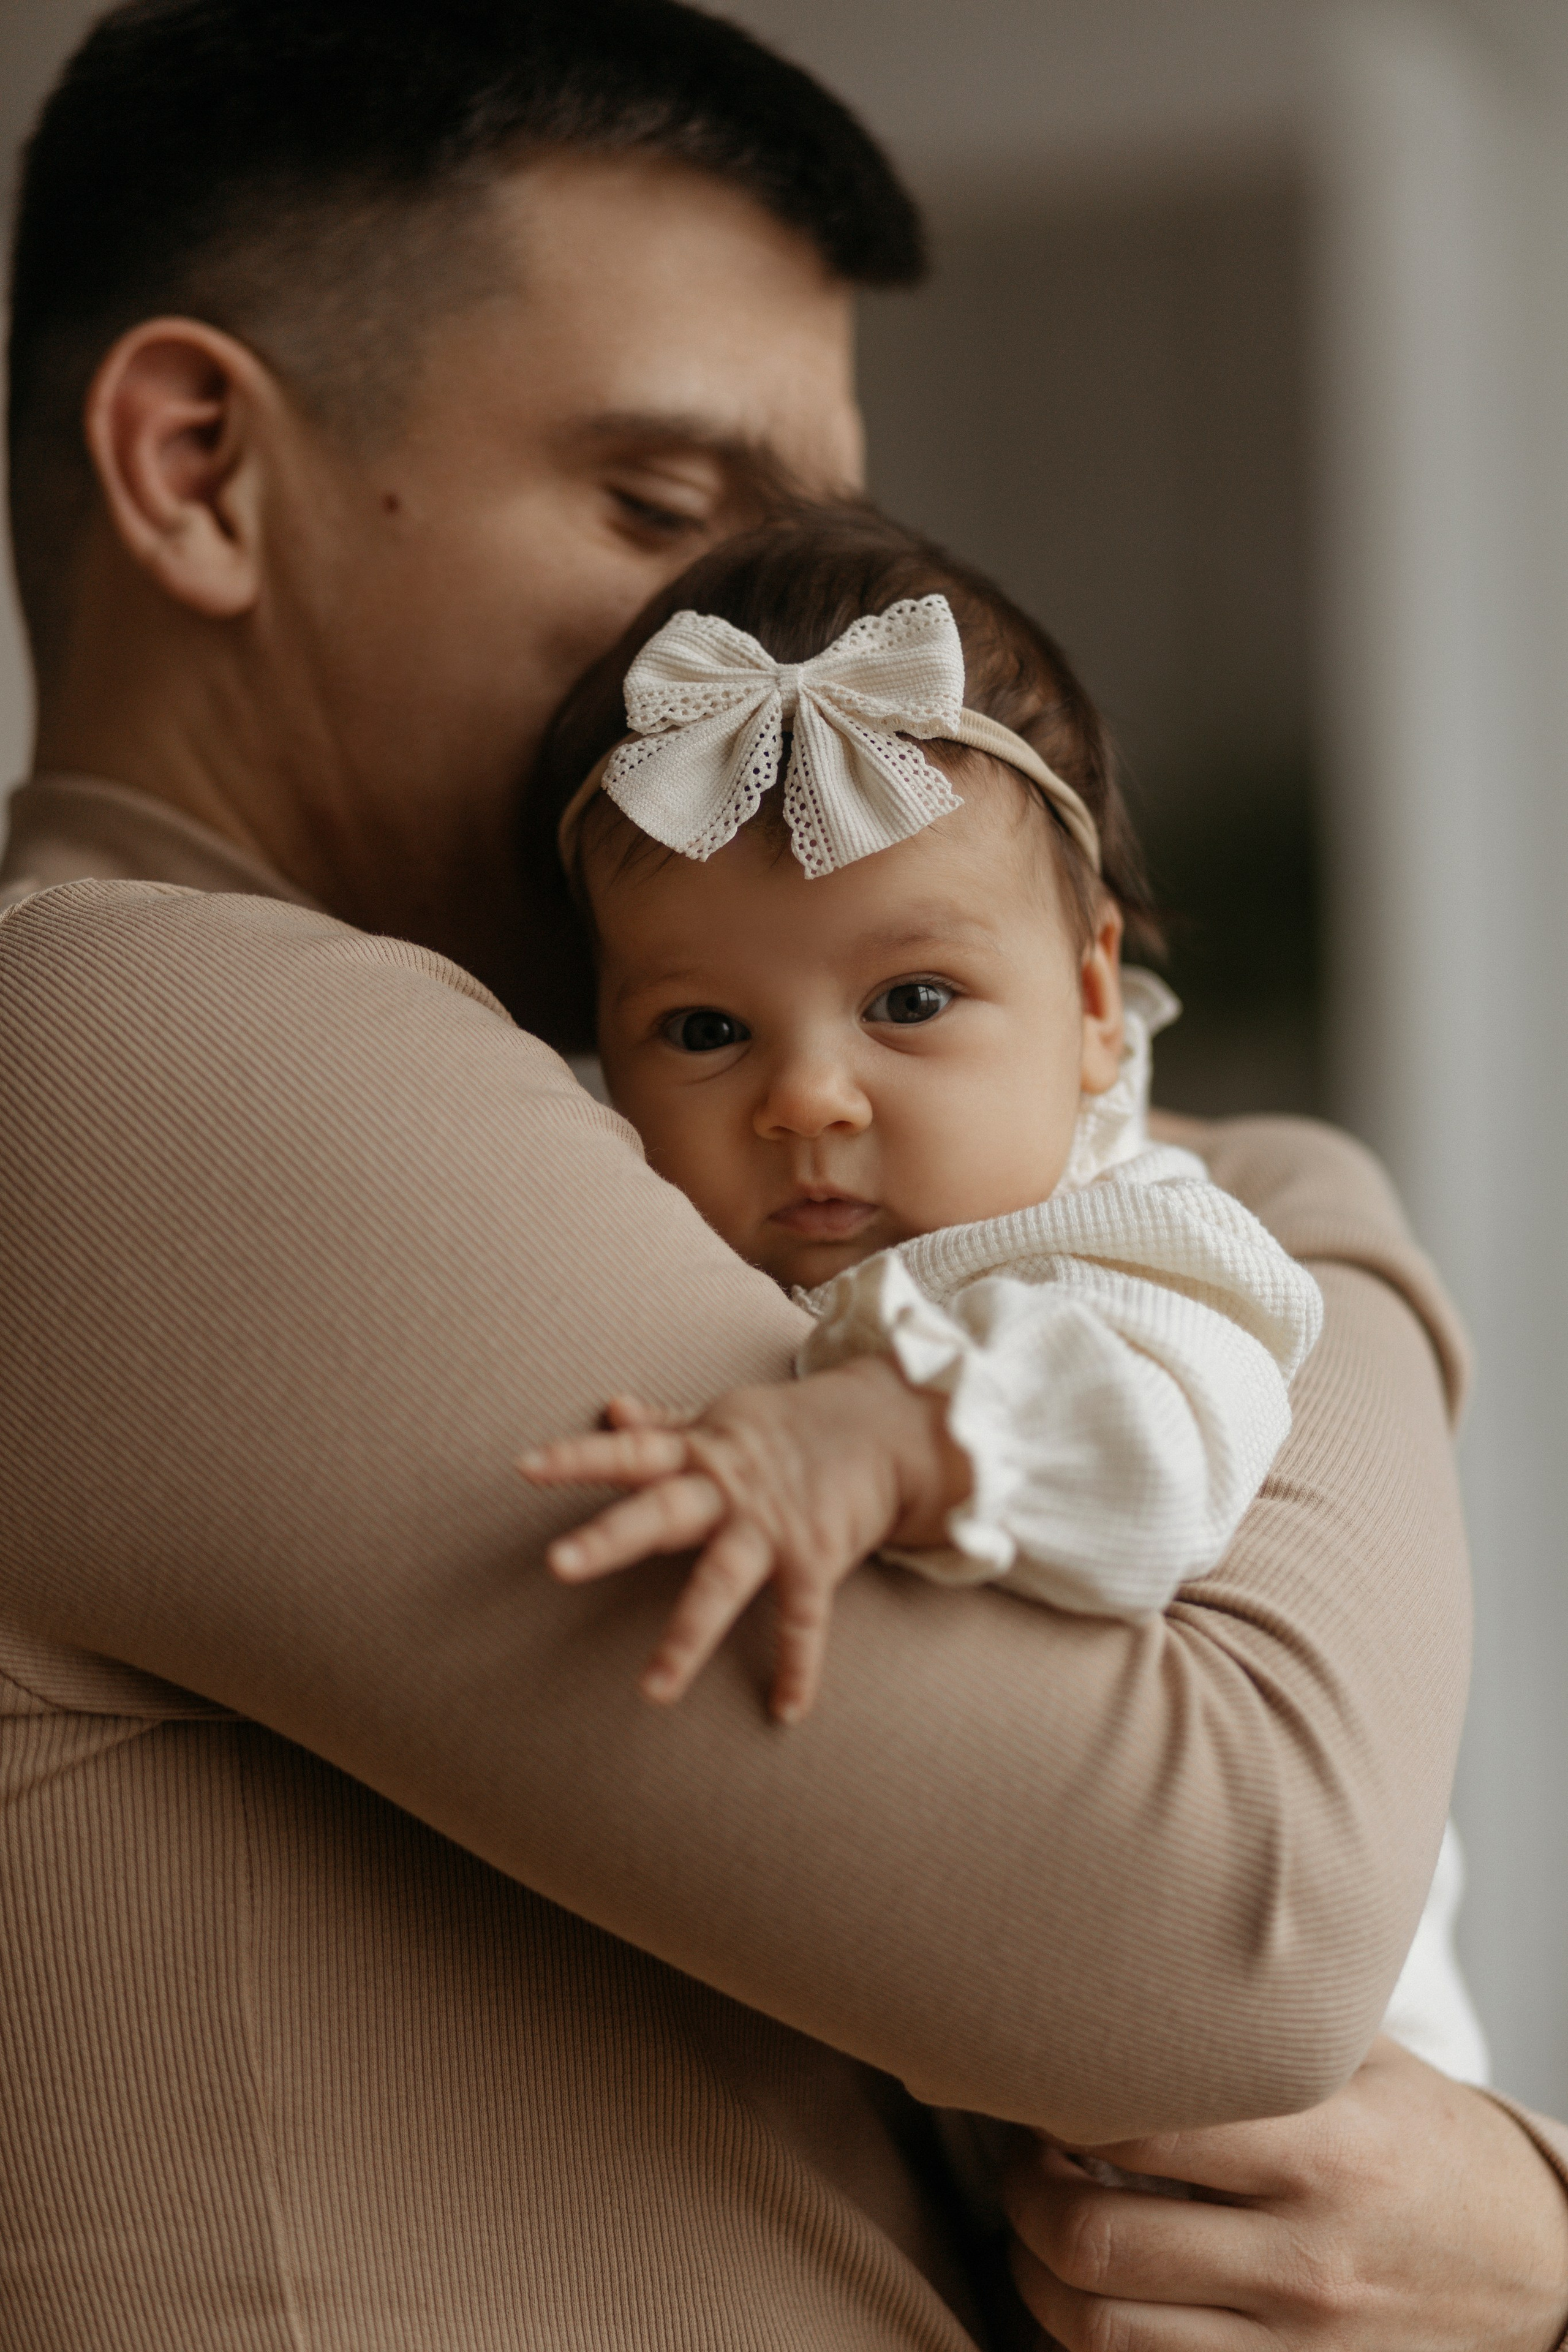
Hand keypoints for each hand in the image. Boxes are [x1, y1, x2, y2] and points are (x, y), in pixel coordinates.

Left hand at [518, 1356, 968, 1722]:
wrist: (882, 1424)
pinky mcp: (815, 1558)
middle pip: (662, 1514)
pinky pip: (804, 1620)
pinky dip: (797, 1666)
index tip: (525, 1466)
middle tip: (557, 1564)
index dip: (578, 1457)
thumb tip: (612, 1408)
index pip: (629, 1452)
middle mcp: (727, 1490)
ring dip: (687, 1637)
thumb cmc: (787, 1427)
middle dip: (612, 1538)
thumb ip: (666, 1422)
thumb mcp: (722, 1417)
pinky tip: (786, 1710)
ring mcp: (771, 1526)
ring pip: (721, 1583)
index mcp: (698, 1453)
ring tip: (652, 1692)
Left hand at [1003, 2037, 1567, 2349]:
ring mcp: (1297, 2343)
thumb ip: (1261, 2022)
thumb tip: (1133, 1955)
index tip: (1046, 2075)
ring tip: (1040, 2226)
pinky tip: (1089, 2290)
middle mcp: (1307, 2255)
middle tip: (1025, 2153)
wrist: (1540, 2269)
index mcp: (1327, 2149)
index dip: (1059, 2097)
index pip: (1138, 2123)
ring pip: (1103, 2330)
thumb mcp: (1364, 2063)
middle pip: (1095, 2237)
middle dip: (1023, 2192)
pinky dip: (1091, 2338)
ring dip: (1036, 2275)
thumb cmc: (1429, 2142)